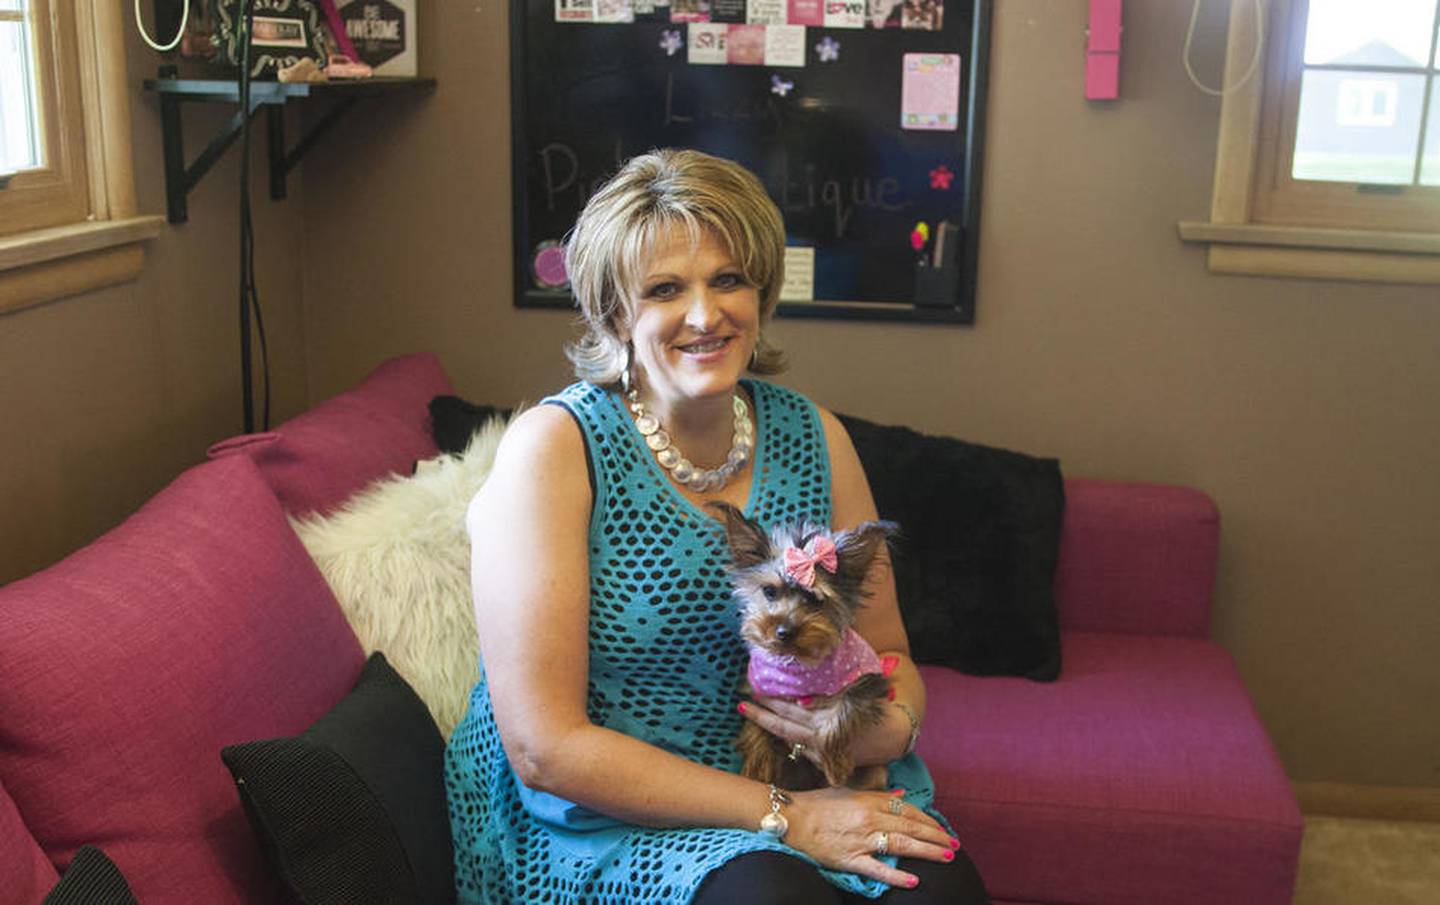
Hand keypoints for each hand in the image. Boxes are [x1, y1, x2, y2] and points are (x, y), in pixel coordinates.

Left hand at [743, 695, 906, 768]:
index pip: (790, 709)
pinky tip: (779, 732)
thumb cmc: (874, 710)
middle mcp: (820, 738)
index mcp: (825, 721)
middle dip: (761, 715)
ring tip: (753, 714)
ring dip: (771, 726)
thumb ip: (824, 700)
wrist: (893, 737)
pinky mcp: (825, 762)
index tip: (753, 693)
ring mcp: (821, 752)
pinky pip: (802, 750)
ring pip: (789, 739)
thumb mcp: (852, 698)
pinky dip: (789, 740)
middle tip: (743, 704)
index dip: (770, 701)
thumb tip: (800, 702)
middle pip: (783, 726)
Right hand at [782, 786, 959, 888]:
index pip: (907, 810)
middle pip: (911, 827)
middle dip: (936, 836)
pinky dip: (896, 875)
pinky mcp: (850, 858)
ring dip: (927, 851)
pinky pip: (877, 869)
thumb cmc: (817, 804)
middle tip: (954, 845)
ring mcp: (861, 839)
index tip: (943, 829)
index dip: (928, 820)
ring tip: (946, 857)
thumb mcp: (848, 792)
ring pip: (902, 845)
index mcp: (869, 801)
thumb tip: (901, 796)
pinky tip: (913, 881)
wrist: (790, 818)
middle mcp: (869, 818)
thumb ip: (876, 794)